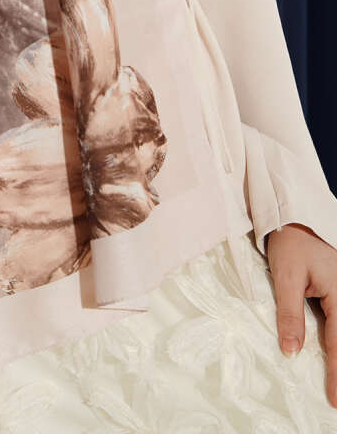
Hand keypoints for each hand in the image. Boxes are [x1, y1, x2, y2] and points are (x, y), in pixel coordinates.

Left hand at [267, 222, 336, 406]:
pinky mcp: (336, 292)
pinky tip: (331, 355)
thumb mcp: (286, 277)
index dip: (336, 373)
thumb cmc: (290, 243)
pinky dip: (335, 341)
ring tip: (335, 383)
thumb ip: (289, 313)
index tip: (334, 399)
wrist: (292, 217)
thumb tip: (291, 351)